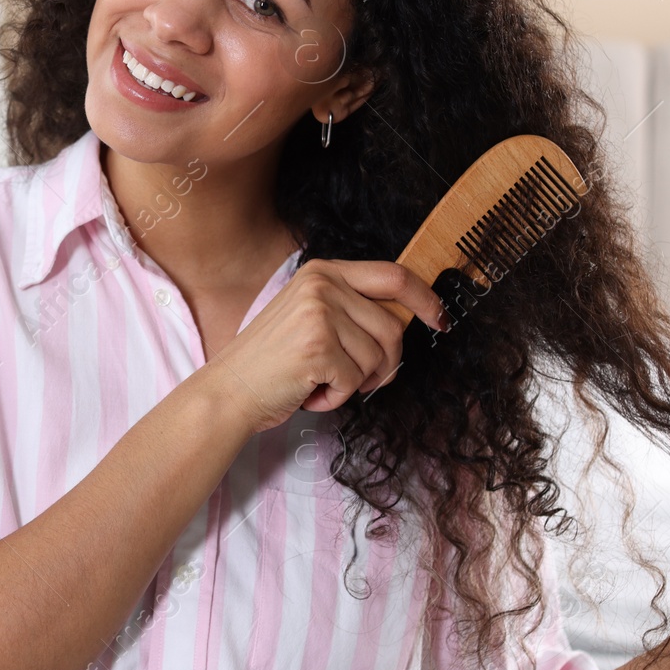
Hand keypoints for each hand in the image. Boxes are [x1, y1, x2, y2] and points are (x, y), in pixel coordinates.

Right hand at [198, 259, 449, 435]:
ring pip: (378, 357)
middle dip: (386, 364)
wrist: (229, 390)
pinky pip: (355, 381)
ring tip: (321, 382)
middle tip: (359, 380)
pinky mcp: (317, 347)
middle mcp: (321, 285)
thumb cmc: (272, 362)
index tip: (441, 319)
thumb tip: (407, 320)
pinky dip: (337, 398)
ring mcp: (319, 313)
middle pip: (393, 326)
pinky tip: (309, 391)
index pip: (393, 276)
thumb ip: (351, 309)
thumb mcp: (310, 317)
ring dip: (356, 383)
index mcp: (323, 272)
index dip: (425, 299)